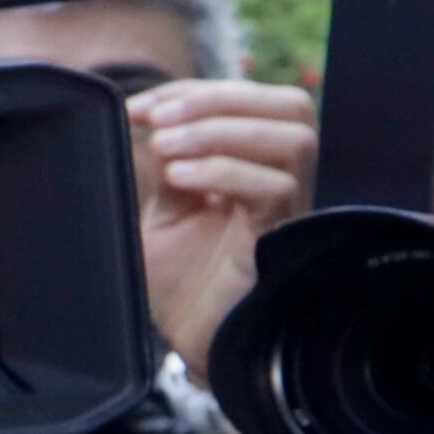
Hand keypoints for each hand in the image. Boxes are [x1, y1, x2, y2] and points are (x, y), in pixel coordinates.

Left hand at [129, 78, 319, 375]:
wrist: (189, 341)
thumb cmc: (177, 280)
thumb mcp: (160, 208)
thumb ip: (163, 162)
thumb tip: (151, 116)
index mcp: (258, 162)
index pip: (248, 100)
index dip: (196, 93)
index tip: (140, 107)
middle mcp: (285, 178)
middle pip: (290, 105)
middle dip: (218, 99)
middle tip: (158, 117)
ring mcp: (292, 207)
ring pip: (294, 138)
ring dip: (222, 130)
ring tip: (166, 148)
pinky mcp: (286, 237)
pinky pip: (277, 188)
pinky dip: (226, 171)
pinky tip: (182, 178)